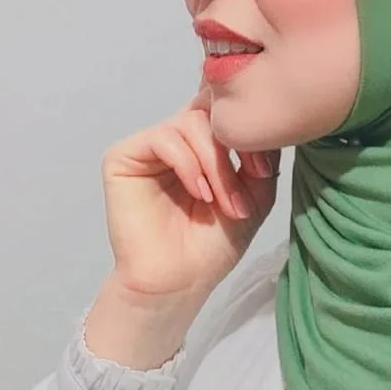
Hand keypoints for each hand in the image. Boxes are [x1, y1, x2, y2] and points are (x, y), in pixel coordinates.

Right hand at [99, 79, 281, 303]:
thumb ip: (262, 155)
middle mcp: (174, 138)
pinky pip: (163, 138)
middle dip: (233, 146)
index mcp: (201, 143)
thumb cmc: (213, 244)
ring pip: (191, 123)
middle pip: (209, 110)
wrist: (180, 281)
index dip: (246, 126)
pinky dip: (189, 164)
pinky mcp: (123, 156)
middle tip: (249, 182)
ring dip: (215, 164)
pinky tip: (199, 193)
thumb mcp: (255, 194)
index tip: (263, 167)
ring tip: (223, 201)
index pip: (222, 108)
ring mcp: (148, 146)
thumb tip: (267, 119)